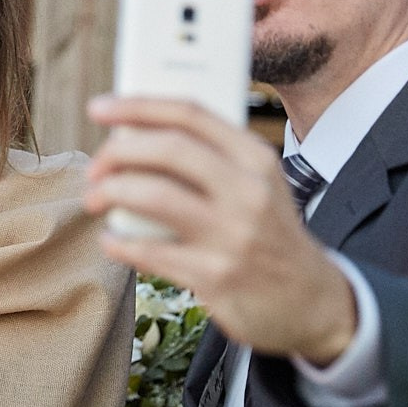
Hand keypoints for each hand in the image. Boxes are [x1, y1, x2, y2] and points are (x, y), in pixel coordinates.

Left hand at [85, 94, 356, 364]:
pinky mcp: (215, 276)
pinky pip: (149, 251)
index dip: (137, 105)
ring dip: (110, 193)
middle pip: (168, 148)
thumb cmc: (269, 233)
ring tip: (96, 200)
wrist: (313, 301)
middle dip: (117, 151)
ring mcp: (232, 235)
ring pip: (153, 195)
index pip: (190, 113)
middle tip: (94, 167)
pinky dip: (119, 243)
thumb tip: (135, 136)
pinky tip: (112, 241)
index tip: (100, 107)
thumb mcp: (258, 185)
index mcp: (256, 158)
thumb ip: (210, 158)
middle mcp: (248, 191)